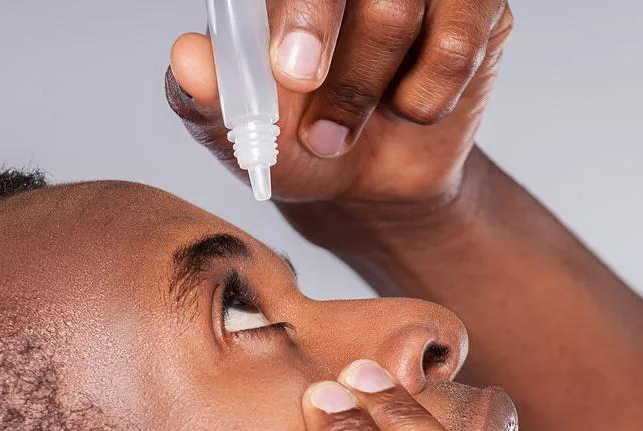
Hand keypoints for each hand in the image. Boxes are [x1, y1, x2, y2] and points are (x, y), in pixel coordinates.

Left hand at [167, 0, 512, 208]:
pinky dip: (424, 98)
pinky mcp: (473, 6)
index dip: (297, 12)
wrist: (367, 183)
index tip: (290, 72)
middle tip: (320, 126)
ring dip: (366, 94)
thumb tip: (186, 58)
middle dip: (334, 61)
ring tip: (343, 130)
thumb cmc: (297, 143)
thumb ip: (205, 96)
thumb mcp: (241, 133)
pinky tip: (407, 109)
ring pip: (397, 11)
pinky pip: (457, 43)